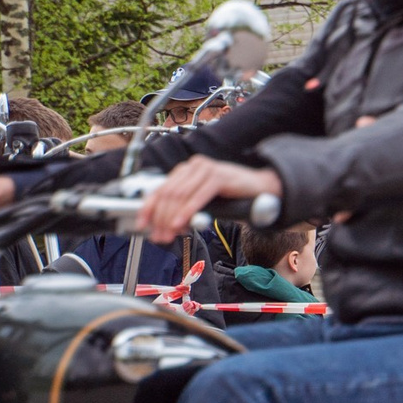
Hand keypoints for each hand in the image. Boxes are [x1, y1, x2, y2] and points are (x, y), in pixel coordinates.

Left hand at [140, 157, 279, 242]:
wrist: (261, 188)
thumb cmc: (232, 196)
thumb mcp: (202, 200)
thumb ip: (185, 206)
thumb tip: (164, 224)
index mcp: (185, 170)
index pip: (159, 188)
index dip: (148, 208)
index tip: (141, 225)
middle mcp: (193, 166)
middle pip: (168, 193)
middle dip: (160, 218)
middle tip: (158, 236)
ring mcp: (205, 169)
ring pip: (180, 195)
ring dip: (171, 218)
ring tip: (169, 234)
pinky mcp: (218, 176)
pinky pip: (197, 196)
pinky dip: (186, 212)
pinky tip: (180, 223)